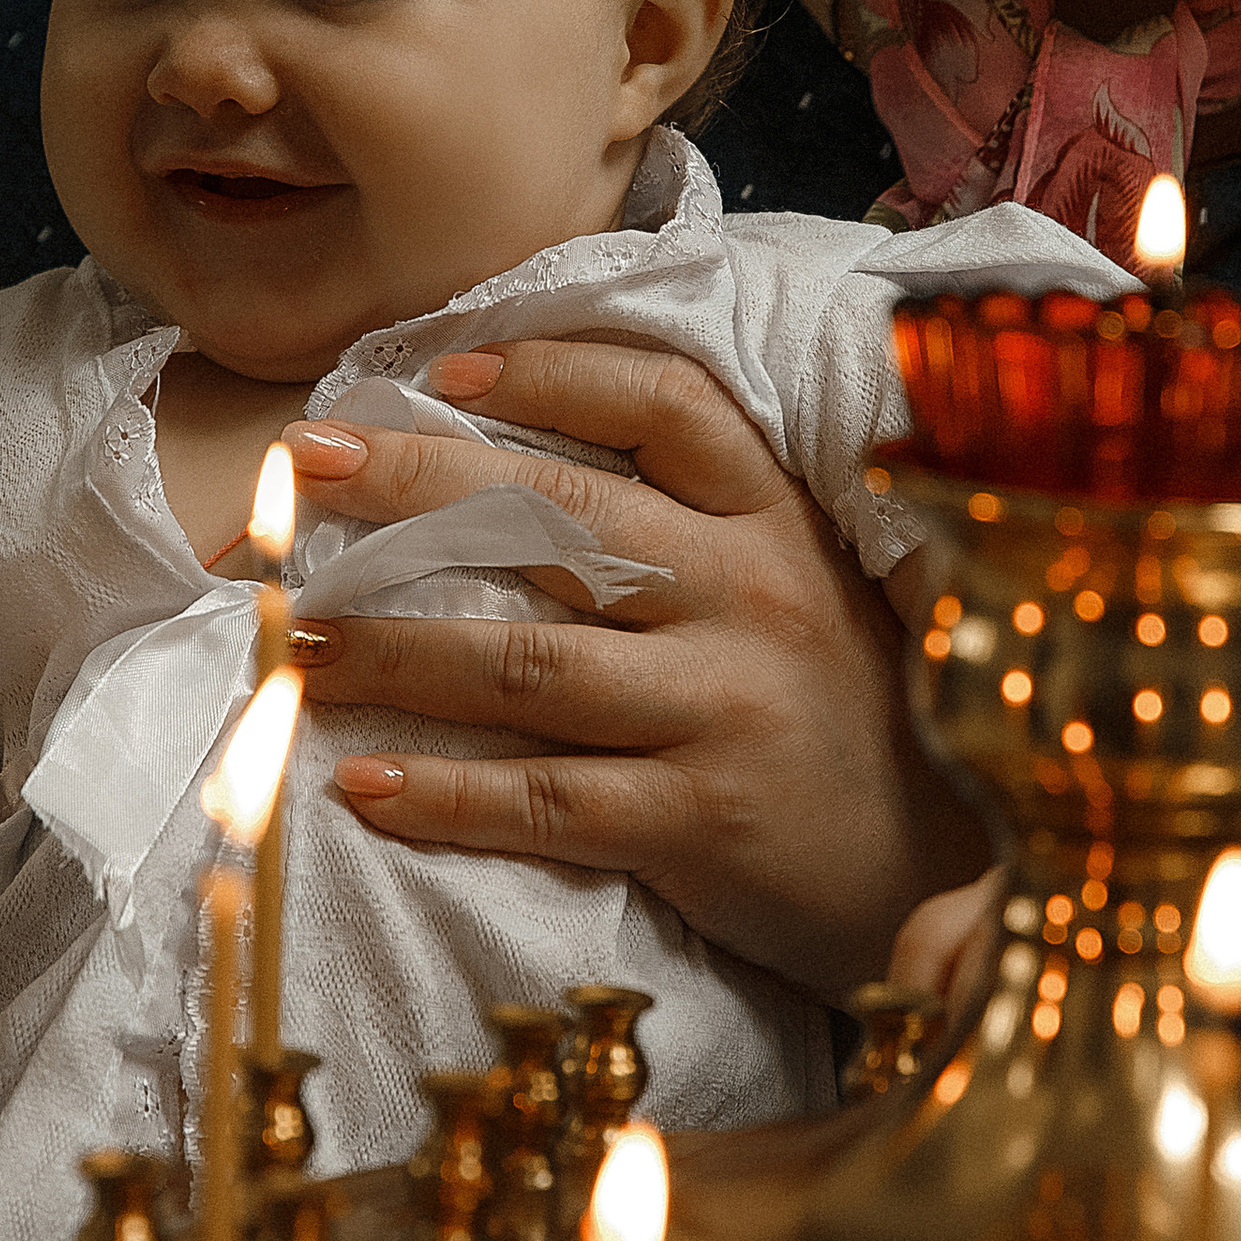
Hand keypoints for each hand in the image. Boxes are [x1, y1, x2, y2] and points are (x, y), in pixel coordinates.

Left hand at [289, 340, 986, 998]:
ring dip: (394, 648)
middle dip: (414, 484)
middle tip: (300, 465)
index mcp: (780, 522)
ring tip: (294, 641)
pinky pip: (547, 799)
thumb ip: (703, 526)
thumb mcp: (808, 587)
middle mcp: (753, 598)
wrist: (945, 870)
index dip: (549, 374)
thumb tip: (521, 471)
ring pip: (527, 664)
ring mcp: (726, 708)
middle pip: (561, 519)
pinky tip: (361, 784)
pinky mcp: (701, 821)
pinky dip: (445, 793)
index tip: (441, 370)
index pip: (664, 406)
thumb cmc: (847, 714)